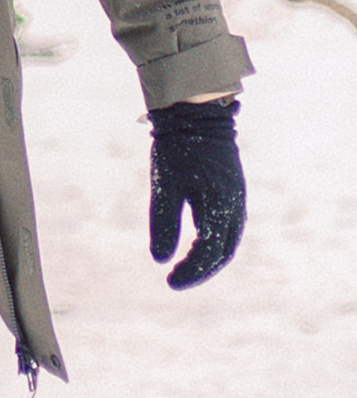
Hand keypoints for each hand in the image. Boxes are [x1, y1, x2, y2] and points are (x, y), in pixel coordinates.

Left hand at [147, 99, 246, 290]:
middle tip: (177, 281)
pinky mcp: (233, 191)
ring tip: (186, 270)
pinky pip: (229, 227)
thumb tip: (160, 260)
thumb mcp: (165, 186)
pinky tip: (197, 245)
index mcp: (219, 207)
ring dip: (209, 260)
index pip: (208, 254)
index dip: (191, 273)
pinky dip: (215, 243)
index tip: (170, 282)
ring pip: (228, 241)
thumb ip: (163, 223)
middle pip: (223, 252)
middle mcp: (234, 207)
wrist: (197, 114)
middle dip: (201, 271)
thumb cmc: (177, 148)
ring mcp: (237, 199)